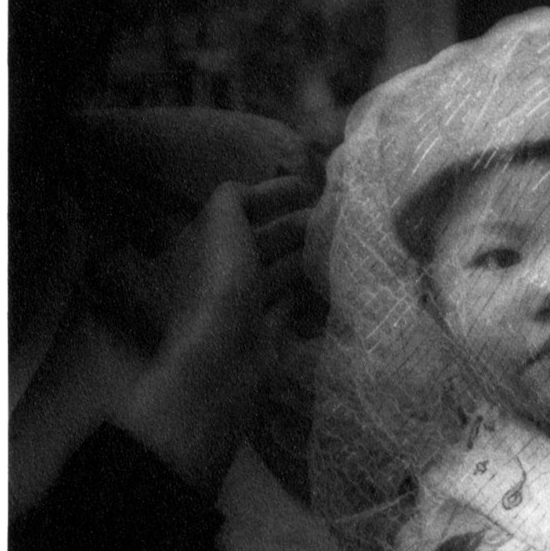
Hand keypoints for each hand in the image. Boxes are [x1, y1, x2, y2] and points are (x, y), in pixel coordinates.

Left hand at [113, 177, 317, 491]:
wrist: (221, 363)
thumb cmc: (221, 289)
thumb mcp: (221, 229)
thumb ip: (233, 200)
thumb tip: (249, 188)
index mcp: (208, 244)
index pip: (239, 208)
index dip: (272, 194)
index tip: (309, 187)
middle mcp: (223, 271)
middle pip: (263, 240)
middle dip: (296, 225)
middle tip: (336, 216)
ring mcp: (244, 304)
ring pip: (278, 271)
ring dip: (306, 256)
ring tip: (341, 245)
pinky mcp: (264, 333)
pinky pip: (289, 305)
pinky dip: (307, 292)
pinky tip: (333, 281)